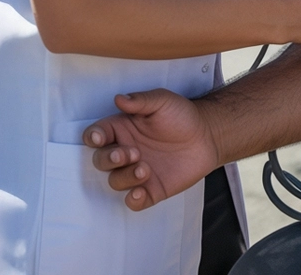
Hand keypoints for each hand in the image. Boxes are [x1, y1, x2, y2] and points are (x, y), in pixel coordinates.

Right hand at [84, 90, 218, 210]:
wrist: (207, 134)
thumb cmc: (181, 115)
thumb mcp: (162, 101)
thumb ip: (141, 100)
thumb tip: (119, 98)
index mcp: (123, 128)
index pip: (96, 135)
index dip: (93, 137)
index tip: (100, 138)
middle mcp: (125, 151)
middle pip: (101, 160)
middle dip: (109, 159)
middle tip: (130, 153)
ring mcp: (136, 172)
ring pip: (115, 181)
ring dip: (125, 177)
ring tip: (145, 168)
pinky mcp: (151, 189)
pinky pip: (134, 201)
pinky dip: (133, 200)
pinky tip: (140, 192)